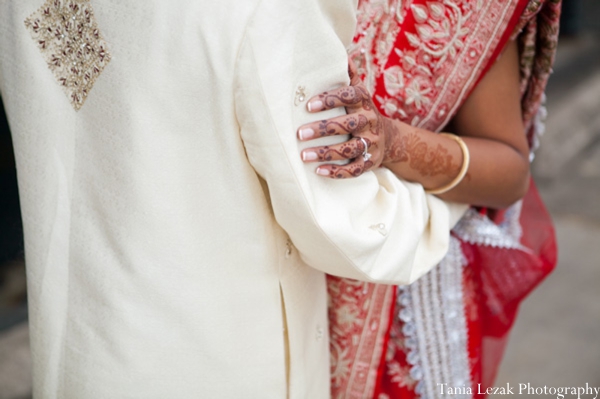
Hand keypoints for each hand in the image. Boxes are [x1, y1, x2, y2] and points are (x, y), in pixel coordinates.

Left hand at [297, 62, 387, 178]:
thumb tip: (339, 52)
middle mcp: (369, 122)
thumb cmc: (362, 111)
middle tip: (300, 132)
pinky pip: (354, 170)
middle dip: (323, 129)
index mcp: (364, 103)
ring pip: (349, 150)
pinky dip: (336, 172)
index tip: (308, 106)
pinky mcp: (370, 162)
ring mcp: (371, 143)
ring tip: (303, 155)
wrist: (388, 139)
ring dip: (325, 153)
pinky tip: (318, 171)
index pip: (350, 96)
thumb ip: (348, 75)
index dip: (330, 100)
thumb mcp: (359, 92)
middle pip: (348, 125)